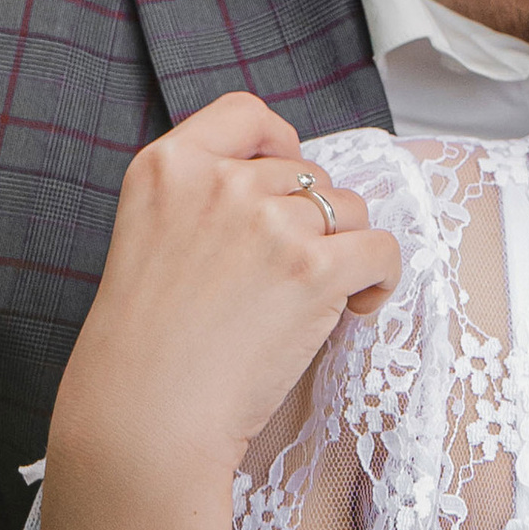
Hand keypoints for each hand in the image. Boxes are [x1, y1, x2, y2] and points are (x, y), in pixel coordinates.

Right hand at [48, 92, 400, 496]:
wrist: (147, 415)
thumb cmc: (147, 347)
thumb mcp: (149, 237)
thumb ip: (202, 200)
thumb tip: (288, 188)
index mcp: (168, 166)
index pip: (244, 113)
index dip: (278, 141)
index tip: (287, 173)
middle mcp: (220, 182)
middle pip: (305, 172)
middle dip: (310, 219)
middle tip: (288, 276)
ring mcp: (270, 222)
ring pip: (348, 208)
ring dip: (346, 250)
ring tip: (319, 298)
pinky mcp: (314, 269)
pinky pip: (381, 249)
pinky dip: (381, 278)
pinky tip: (358, 306)